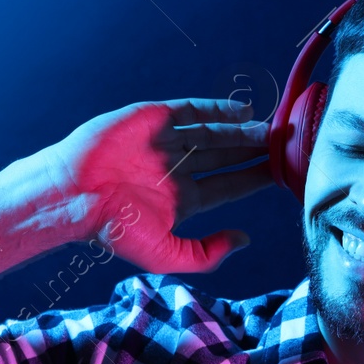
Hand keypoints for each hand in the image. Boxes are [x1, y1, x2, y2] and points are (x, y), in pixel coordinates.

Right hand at [40, 98, 273, 273]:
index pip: (230, 186)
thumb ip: (207, 252)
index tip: (283, 172)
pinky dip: (218, 109)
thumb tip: (245, 240)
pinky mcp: (154, 118)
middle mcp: (178, 169)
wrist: (75, 195)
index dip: (256, 178)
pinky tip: (243, 112)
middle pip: (227, 156)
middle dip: (256, 151)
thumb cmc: (115, 229)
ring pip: (215, 133)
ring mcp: (166, 143)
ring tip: (273, 129)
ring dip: (243, 131)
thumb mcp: (166, 254)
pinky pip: (192, 111)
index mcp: (184, 200)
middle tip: (287, 145)